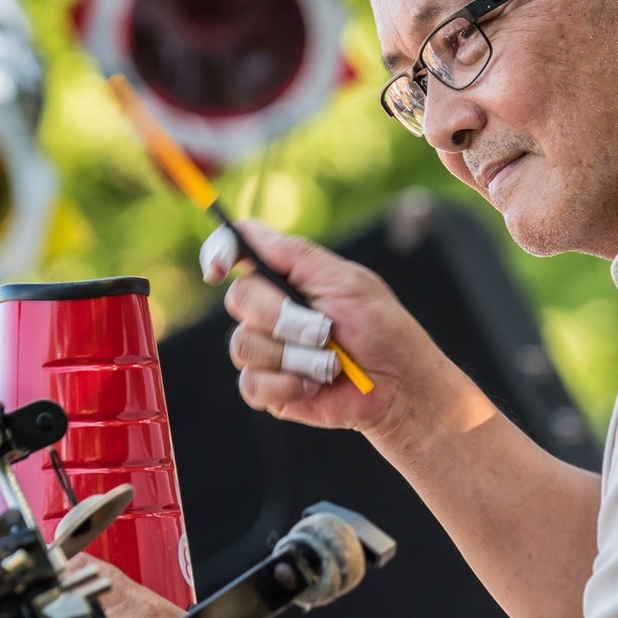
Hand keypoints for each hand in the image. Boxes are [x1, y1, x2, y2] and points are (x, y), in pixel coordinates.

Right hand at [201, 219, 454, 449]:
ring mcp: (266, 349)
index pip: (238, 251)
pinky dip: (288, 384)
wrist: (397, 387)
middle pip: (240, 298)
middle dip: (285, 317)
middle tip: (325, 331)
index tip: (220, 269)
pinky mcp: (268, 387)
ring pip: (244, 345)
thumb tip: (249, 230)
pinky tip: (316, 385)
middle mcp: (270, 309)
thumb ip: (298, 256)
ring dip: (296, 356)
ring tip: (331, 363)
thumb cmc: (382, 331)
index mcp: (288, 275)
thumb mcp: (348, 283)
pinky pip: (252, 383)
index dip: (220, 252)